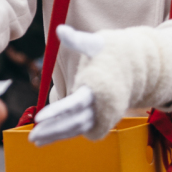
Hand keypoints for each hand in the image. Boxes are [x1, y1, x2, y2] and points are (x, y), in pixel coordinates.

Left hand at [33, 23, 171, 144]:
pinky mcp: (100, 118)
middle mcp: (101, 104)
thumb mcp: (98, 43)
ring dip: (55, 135)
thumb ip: (78, 40)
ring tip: (34, 141)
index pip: (74, 103)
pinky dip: (64, 135)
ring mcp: (102, 114)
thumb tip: (60, 29)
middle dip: (52, 129)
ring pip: (76, 129)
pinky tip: (46, 139)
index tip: (39, 118)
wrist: (139, 69)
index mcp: (97, 86)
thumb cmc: (113, 52)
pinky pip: (80, 129)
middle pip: (73, 121)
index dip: (57, 111)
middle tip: (31, 136)